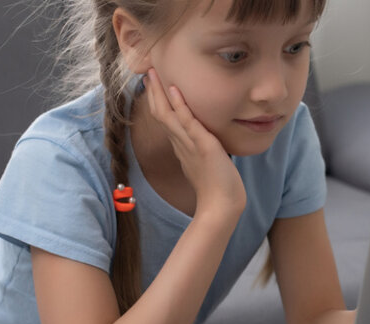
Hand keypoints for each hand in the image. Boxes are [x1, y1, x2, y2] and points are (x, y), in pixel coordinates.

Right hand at [143, 68, 246, 211]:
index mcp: (181, 146)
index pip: (165, 119)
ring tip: (153, 73)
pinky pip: (188, 122)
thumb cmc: (217, 188)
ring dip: (160, 93)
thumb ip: (200, 150)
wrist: (222, 206)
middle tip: (147, 71)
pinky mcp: (202, 146)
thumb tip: (203, 142)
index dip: (158, 101)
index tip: (153, 84)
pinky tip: (175, 89)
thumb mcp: (205, 162)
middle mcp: (180, 143)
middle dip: (153, 92)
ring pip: (168, 114)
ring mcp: (189, 144)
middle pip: (161, 113)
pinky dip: (180, 106)